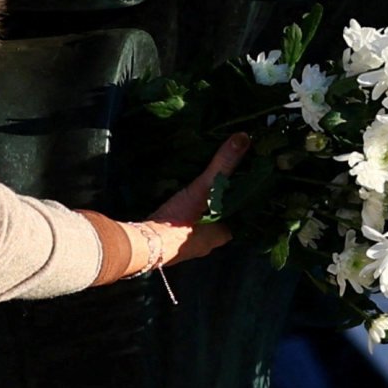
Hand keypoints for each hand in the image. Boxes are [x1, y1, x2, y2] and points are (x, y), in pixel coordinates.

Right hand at [118, 134, 251, 273]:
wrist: (144, 244)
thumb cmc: (179, 221)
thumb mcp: (204, 189)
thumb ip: (222, 165)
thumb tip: (244, 139)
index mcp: (221, 235)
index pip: (239, 219)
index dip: (240, 204)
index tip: (239, 188)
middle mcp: (206, 246)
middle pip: (218, 223)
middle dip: (218, 207)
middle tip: (217, 186)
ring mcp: (185, 248)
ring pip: (198, 227)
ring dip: (198, 213)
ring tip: (198, 191)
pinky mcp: (167, 245)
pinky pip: (180, 228)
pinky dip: (181, 217)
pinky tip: (177, 203)